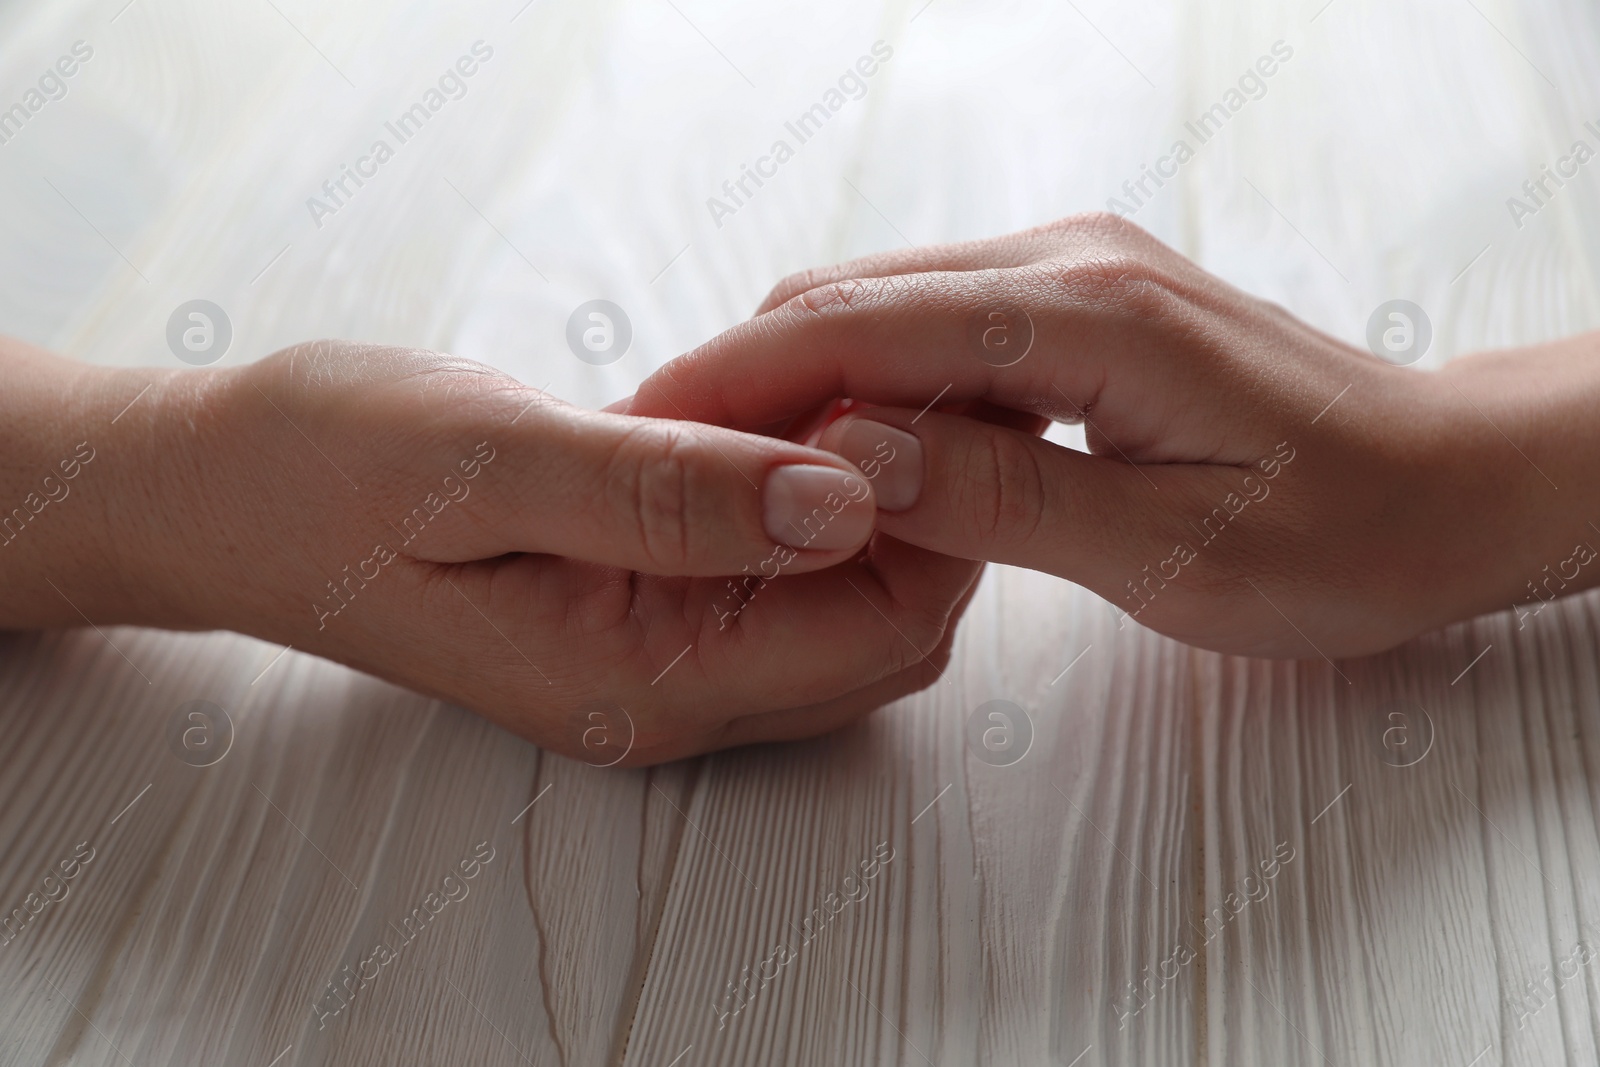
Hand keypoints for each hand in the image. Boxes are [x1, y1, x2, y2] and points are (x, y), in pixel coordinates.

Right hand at [0, 339, 980, 763]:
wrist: (230, 494)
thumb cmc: (333, 469)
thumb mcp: (490, 461)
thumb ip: (665, 492)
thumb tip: (841, 501)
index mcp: (646, 680)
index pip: (886, 624)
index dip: (936, 507)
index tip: (909, 382)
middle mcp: (677, 700)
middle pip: (896, 629)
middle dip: (928, 507)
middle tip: (880, 375)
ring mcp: (668, 670)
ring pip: (856, 610)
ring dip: (877, 504)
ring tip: (824, 390)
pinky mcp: (652, 625)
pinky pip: (792, 586)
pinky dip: (818, 506)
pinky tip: (774, 423)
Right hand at [623, 213, 1599, 658]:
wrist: (1445, 481)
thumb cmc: (1337, 530)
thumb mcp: (1170, 548)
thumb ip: (1002, 498)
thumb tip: (847, 459)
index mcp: (1084, 314)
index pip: (858, 327)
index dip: (734, 381)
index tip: (636, 430)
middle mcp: (1068, 263)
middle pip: (851, 295)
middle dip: (739, 372)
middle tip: (649, 456)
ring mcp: (1073, 271)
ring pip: (883, 303)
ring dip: (792, 375)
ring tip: (715, 460)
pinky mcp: (1079, 302)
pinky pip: (934, 324)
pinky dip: (861, 375)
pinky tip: (829, 441)